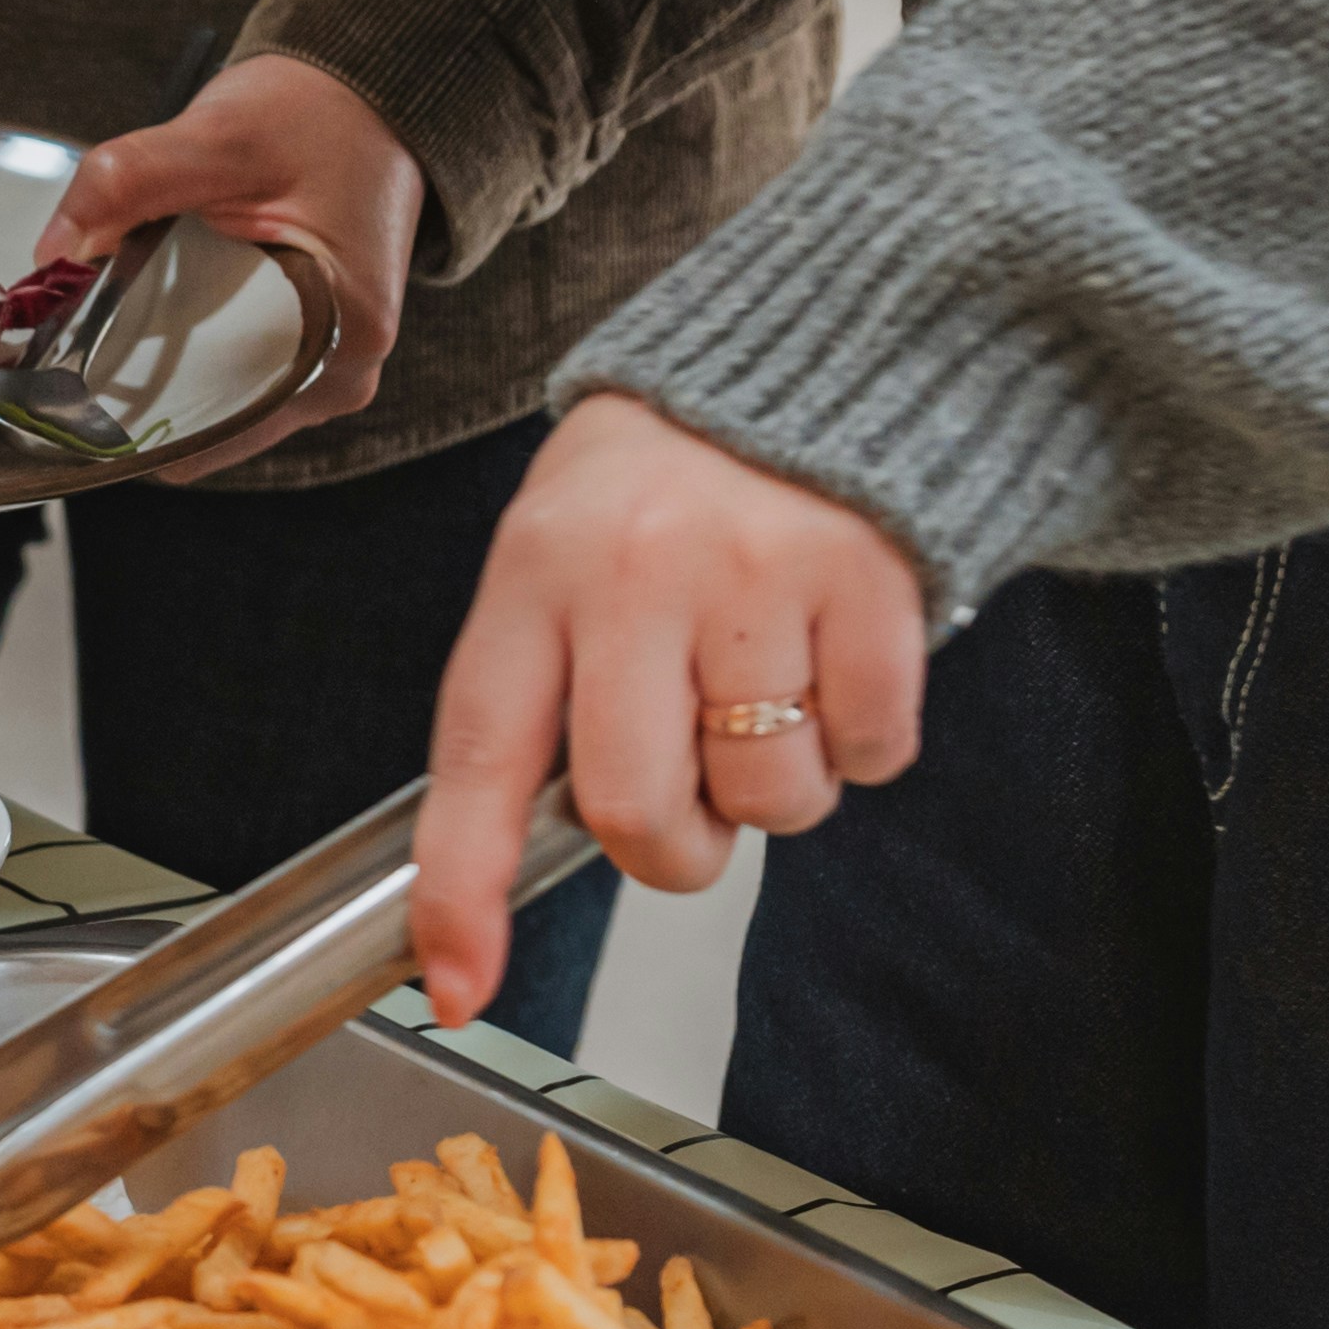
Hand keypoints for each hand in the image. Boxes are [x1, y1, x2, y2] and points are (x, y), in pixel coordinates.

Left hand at [47, 56, 419, 462]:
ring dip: (161, 371)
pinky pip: (231, 377)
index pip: (217, 418)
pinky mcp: (308, 350)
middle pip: (214, 420)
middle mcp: (343, 371)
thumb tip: (53, 252)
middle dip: (137, 391)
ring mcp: (328, 366)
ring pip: (218, 403)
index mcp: (343, 333)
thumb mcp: (215, 136)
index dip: (134, 411)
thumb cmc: (311, 118)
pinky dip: (186, 355)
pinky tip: (145, 321)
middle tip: (65, 353)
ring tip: (102, 331)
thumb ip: (126, 183)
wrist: (366, 103)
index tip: (61, 388)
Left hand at [413, 395, 931, 1025]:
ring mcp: (757, 575)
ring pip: (769, 797)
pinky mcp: (870, 578)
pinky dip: (864, 741)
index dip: (464, 888)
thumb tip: (498, 875)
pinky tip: (838, 657)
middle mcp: (634, 574)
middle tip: (695, 789)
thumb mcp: (559, 553)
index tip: (457, 983)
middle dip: (675, 848)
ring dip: (778, 787)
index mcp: (534, 574)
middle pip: (638, 813)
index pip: (477, 758)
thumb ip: (539, 694)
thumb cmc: (665, 481)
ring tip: (770, 690)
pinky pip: (872, 752)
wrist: (813, 345)